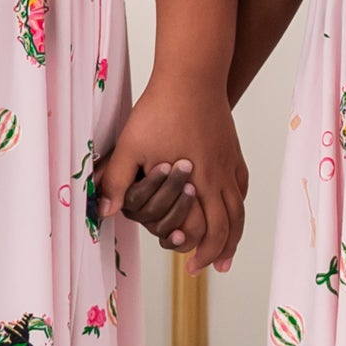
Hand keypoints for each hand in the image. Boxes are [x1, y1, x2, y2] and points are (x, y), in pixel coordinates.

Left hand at [98, 77, 247, 269]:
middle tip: (206, 268)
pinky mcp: (232, 151)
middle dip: (218, 252)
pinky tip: (233, 211)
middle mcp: (217, 178)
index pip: (205, 229)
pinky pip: (241, 186)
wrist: (191, 77)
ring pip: (239, 210)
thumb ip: (117, 180)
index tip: (189, 264)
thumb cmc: (159, 109)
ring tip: (226, 254)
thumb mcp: (130, 146)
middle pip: (228, 226)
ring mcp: (228, 164)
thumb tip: (104, 211)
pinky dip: (239, 205)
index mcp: (194, 182)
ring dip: (233, 236)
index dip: (198, 251)